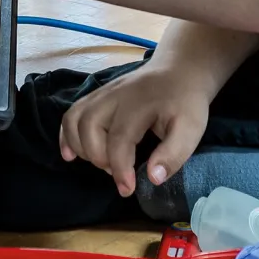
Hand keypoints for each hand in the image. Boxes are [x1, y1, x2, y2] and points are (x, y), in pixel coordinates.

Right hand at [59, 56, 216, 196]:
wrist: (179, 69)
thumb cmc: (186, 102)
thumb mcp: (191, 129)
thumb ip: (174, 154)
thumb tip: (152, 178)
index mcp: (139, 105)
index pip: (119, 140)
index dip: (120, 170)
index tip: (127, 190)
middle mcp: (114, 96)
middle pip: (89, 126)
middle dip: (98, 157)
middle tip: (117, 172)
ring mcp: (102, 93)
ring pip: (74, 118)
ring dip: (79, 147)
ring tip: (100, 164)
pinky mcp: (96, 95)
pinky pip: (71, 113)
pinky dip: (67, 135)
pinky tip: (71, 154)